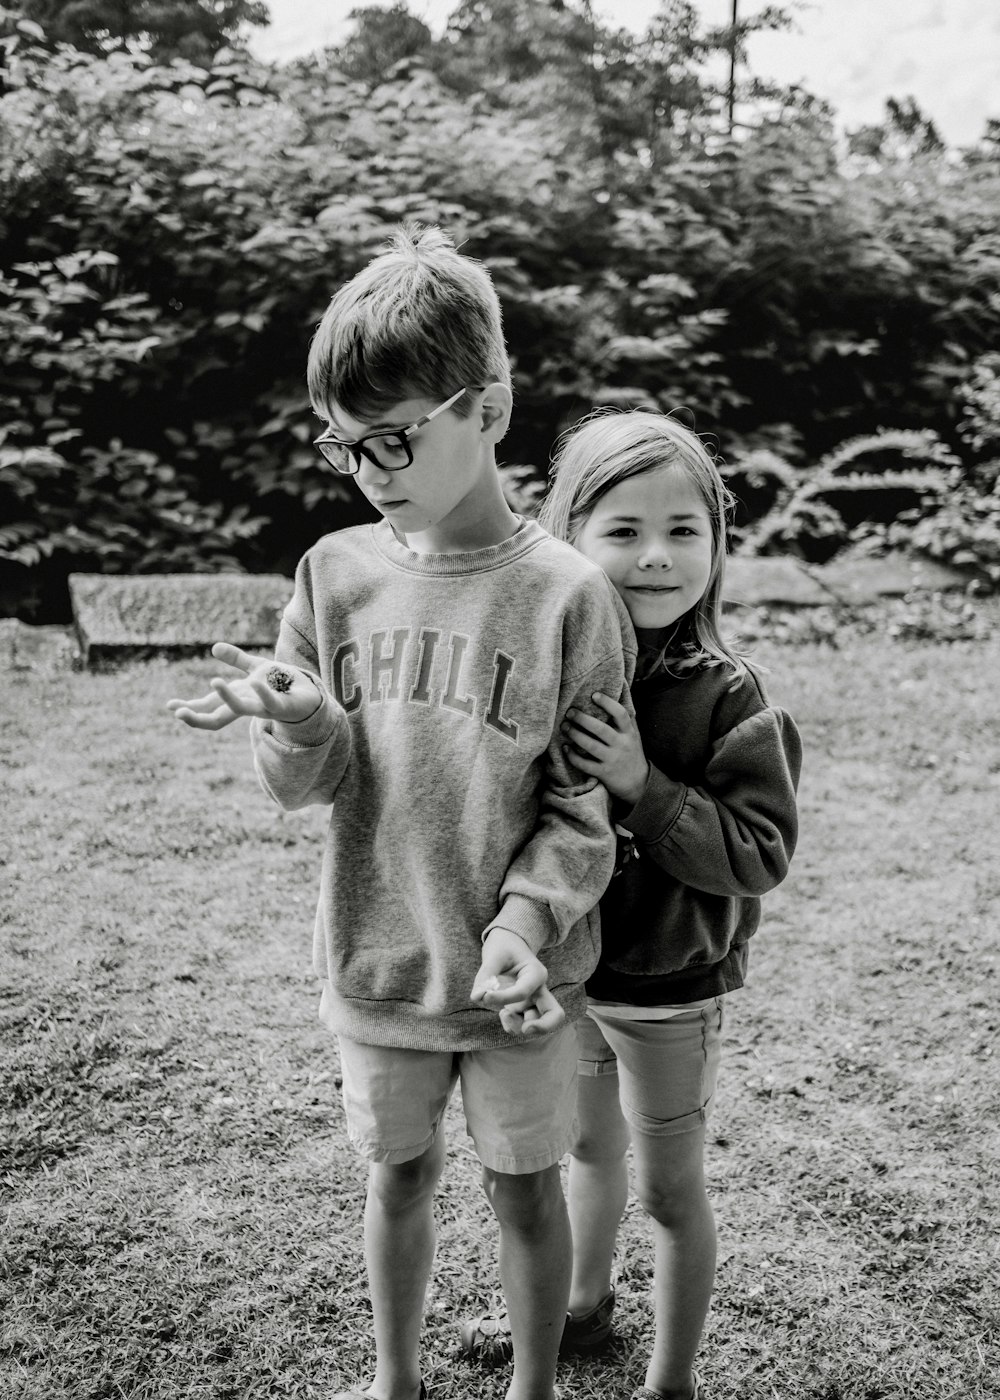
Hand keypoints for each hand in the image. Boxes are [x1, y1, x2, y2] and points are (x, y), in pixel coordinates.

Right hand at [166, 642, 322, 730]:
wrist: (310, 694)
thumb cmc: (282, 683)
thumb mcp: (256, 667)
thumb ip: (236, 659)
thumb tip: (214, 647)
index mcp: (238, 697)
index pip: (208, 707)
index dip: (190, 708)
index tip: (170, 706)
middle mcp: (247, 706)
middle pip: (217, 718)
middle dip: (196, 717)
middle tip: (178, 713)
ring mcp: (263, 708)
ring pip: (241, 709)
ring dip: (227, 697)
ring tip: (215, 681)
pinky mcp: (281, 706)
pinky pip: (270, 701)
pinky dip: (262, 692)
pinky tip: (254, 682)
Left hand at [470, 928, 565, 1038]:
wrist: (507, 945)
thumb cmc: (503, 947)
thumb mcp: (494, 955)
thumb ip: (485, 975)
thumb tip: (476, 997)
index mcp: (536, 973)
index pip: (523, 992)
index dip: (502, 997)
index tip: (484, 996)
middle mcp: (538, 990)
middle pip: (554, 1015)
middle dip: (542, 1027)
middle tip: (526, 1029)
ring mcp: (532, 1002)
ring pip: (536, 1024)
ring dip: (518, 1026)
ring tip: (504, 1014)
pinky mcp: (522, 1009)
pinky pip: (521, 1024)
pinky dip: (511, 1025)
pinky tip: (503, 1012)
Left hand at [561, 692, 648, 805]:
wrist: (638, 783)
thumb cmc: (631, 752)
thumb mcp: (634, 734)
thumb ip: (626, 718)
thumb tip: (620, 690)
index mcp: (629, 733)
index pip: (621, 715)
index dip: (608, 703)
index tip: (594, 695)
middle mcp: (621, 745)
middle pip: (601, 729)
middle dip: (583, 719)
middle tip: (570, 712)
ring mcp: (612, 759)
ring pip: (591, 746)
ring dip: (575, 735)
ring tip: (564, 726)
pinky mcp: (604, 773)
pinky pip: (586, 765)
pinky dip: (574, 756)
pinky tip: (565, 748)